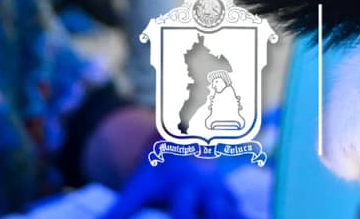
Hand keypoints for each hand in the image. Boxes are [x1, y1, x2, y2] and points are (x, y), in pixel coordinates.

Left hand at [98, 155, 239, 218]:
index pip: (184, 212)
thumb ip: (116, 212)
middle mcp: (206, 188)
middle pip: (218, 212)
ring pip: (235, 212)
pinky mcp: (231, 199)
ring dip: (233, 218)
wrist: (181, 147)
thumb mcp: (135, 189)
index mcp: (181, 186)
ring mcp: (221, 193)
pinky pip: (243, 213)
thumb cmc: (154, 176)